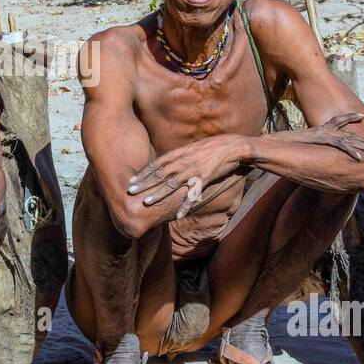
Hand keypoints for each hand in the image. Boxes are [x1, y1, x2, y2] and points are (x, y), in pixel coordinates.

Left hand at [127, 133, 247, 218]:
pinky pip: (193, 195)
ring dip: (159, 194)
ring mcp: (193, 171)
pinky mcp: (204, 179)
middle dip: (144, 184)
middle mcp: (183, 162)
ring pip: (172, 184)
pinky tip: (178, 215)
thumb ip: (178, 156)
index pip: (156, 164)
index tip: (131, 180)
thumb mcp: (191, 148)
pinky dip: (185, 206)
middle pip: (160, 175)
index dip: (143, 173)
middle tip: (131, 192)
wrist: (232, 147)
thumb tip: (166, 163)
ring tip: (147, 202)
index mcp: (179, 154)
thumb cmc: (212, 147)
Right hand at [273, 112, 363, 160]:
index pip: (338, 121)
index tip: (360, 117)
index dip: (349, 118)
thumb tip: (310, 154)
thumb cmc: (282, 144)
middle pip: (349, 134)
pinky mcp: (320, 138)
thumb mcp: (299, 145)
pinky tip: (360, 158)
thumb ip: (308, 147)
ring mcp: (323, 133)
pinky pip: (339, 146)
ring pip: (349, 139)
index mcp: (319, 129)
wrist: (273, 141)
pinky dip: (350, 152)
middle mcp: (324, 130)